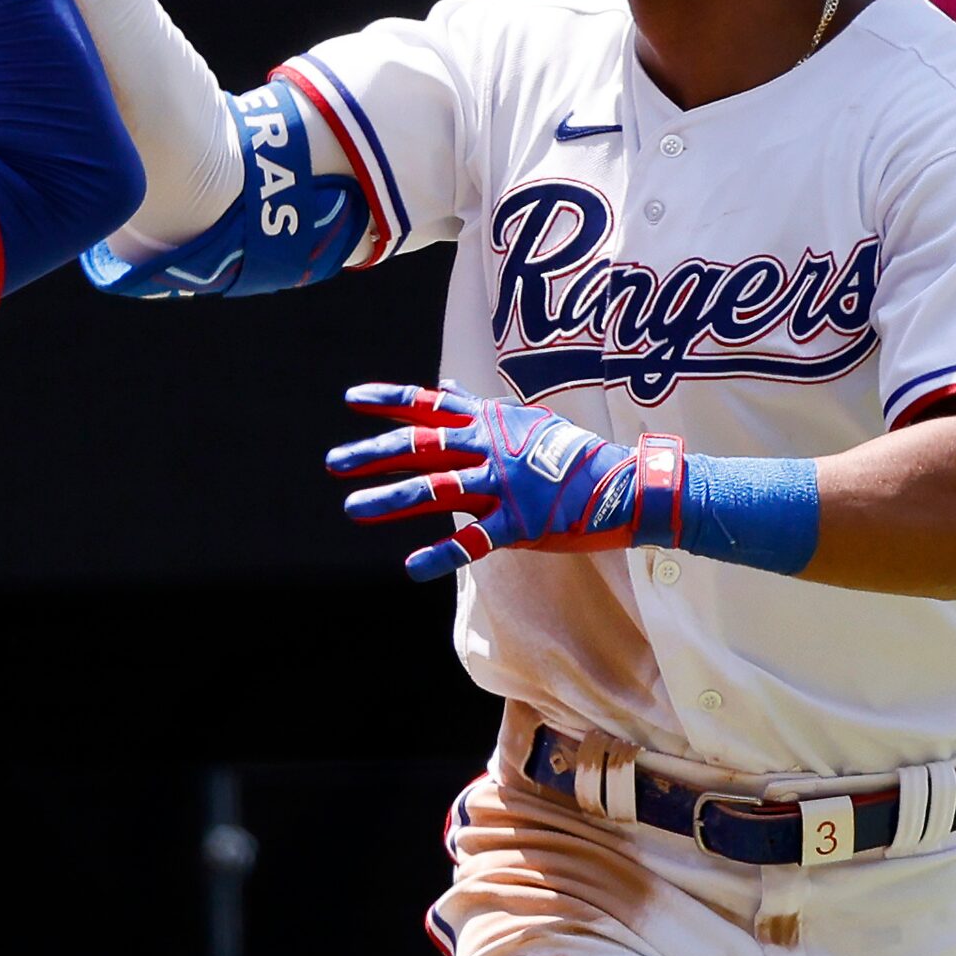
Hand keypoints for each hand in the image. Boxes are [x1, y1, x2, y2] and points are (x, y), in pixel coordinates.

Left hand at [327, 383, 660, 580]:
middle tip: (334, 462)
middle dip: (374, 453)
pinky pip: (472, 541)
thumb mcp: (522, 420)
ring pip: (435, 489)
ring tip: (353, 507)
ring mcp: (501, 485)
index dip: (389, 400)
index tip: (350, 398)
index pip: (429, 405)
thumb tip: (447, 387)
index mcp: (488, 423)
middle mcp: (488, 449)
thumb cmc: (568, 452)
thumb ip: (478, 407)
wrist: (622, 483)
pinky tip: (411, 567)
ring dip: (391, 499)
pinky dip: (441, 554)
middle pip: (421, 445)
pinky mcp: (517, 522)